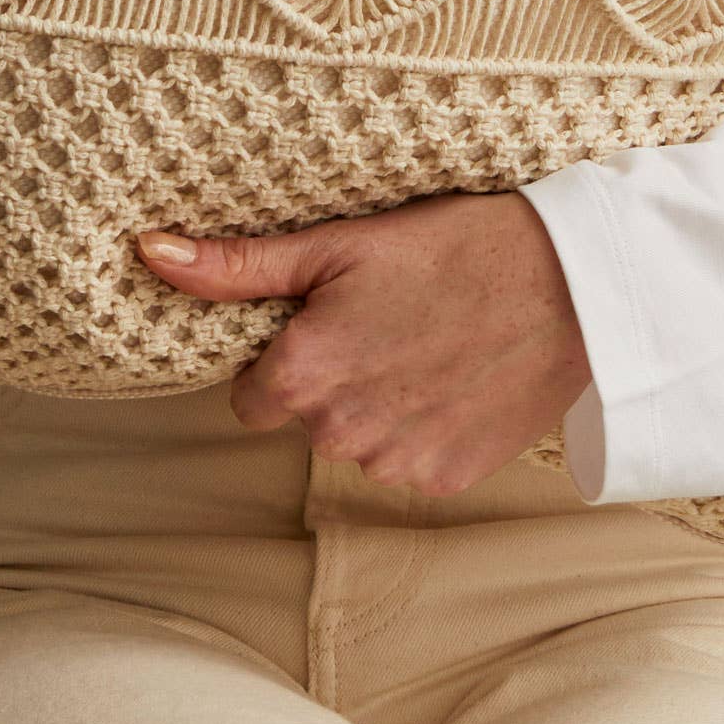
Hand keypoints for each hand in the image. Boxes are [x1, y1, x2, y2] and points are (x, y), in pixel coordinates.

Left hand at [135, 191, 593, 496]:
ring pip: (355, 443)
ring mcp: (397, 463)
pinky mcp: (446, 480)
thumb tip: (149, 253)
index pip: (247, 400)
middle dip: (329, 379)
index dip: (280, 359)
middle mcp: (342, 433)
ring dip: (375, 406)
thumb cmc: (453, 247)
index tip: (323, 323)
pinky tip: (455, 377)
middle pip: (304, 421)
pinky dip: (422, 428)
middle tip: (384, 321)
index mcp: (305, 375)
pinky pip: (407, 461)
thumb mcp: (339, 243)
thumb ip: (239, 266)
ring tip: (426, 342)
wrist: (574, 285)